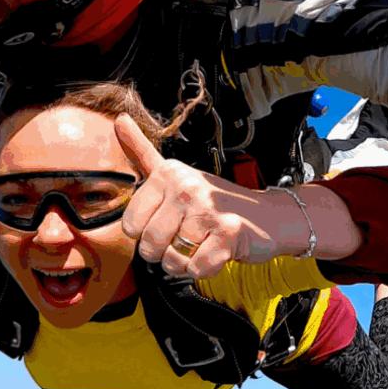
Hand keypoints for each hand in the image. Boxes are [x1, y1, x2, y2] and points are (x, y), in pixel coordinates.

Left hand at [115, 114, 284, 279]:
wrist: (268, 215)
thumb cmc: (214, 200)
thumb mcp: (176, 174)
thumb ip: (143, 152)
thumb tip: (119, 119)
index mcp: (168, 173)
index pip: (131, 224)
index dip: (145, 234)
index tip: (165, 223)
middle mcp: (186, 188)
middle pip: (149, 245)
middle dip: (163, 252)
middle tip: (184, 239)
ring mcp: (209, 210)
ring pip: (172, 260)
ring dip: (184, 263)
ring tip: (200, 244)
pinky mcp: (229, 234)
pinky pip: (196, 269)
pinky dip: (203, 269)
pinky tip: (215, 253)